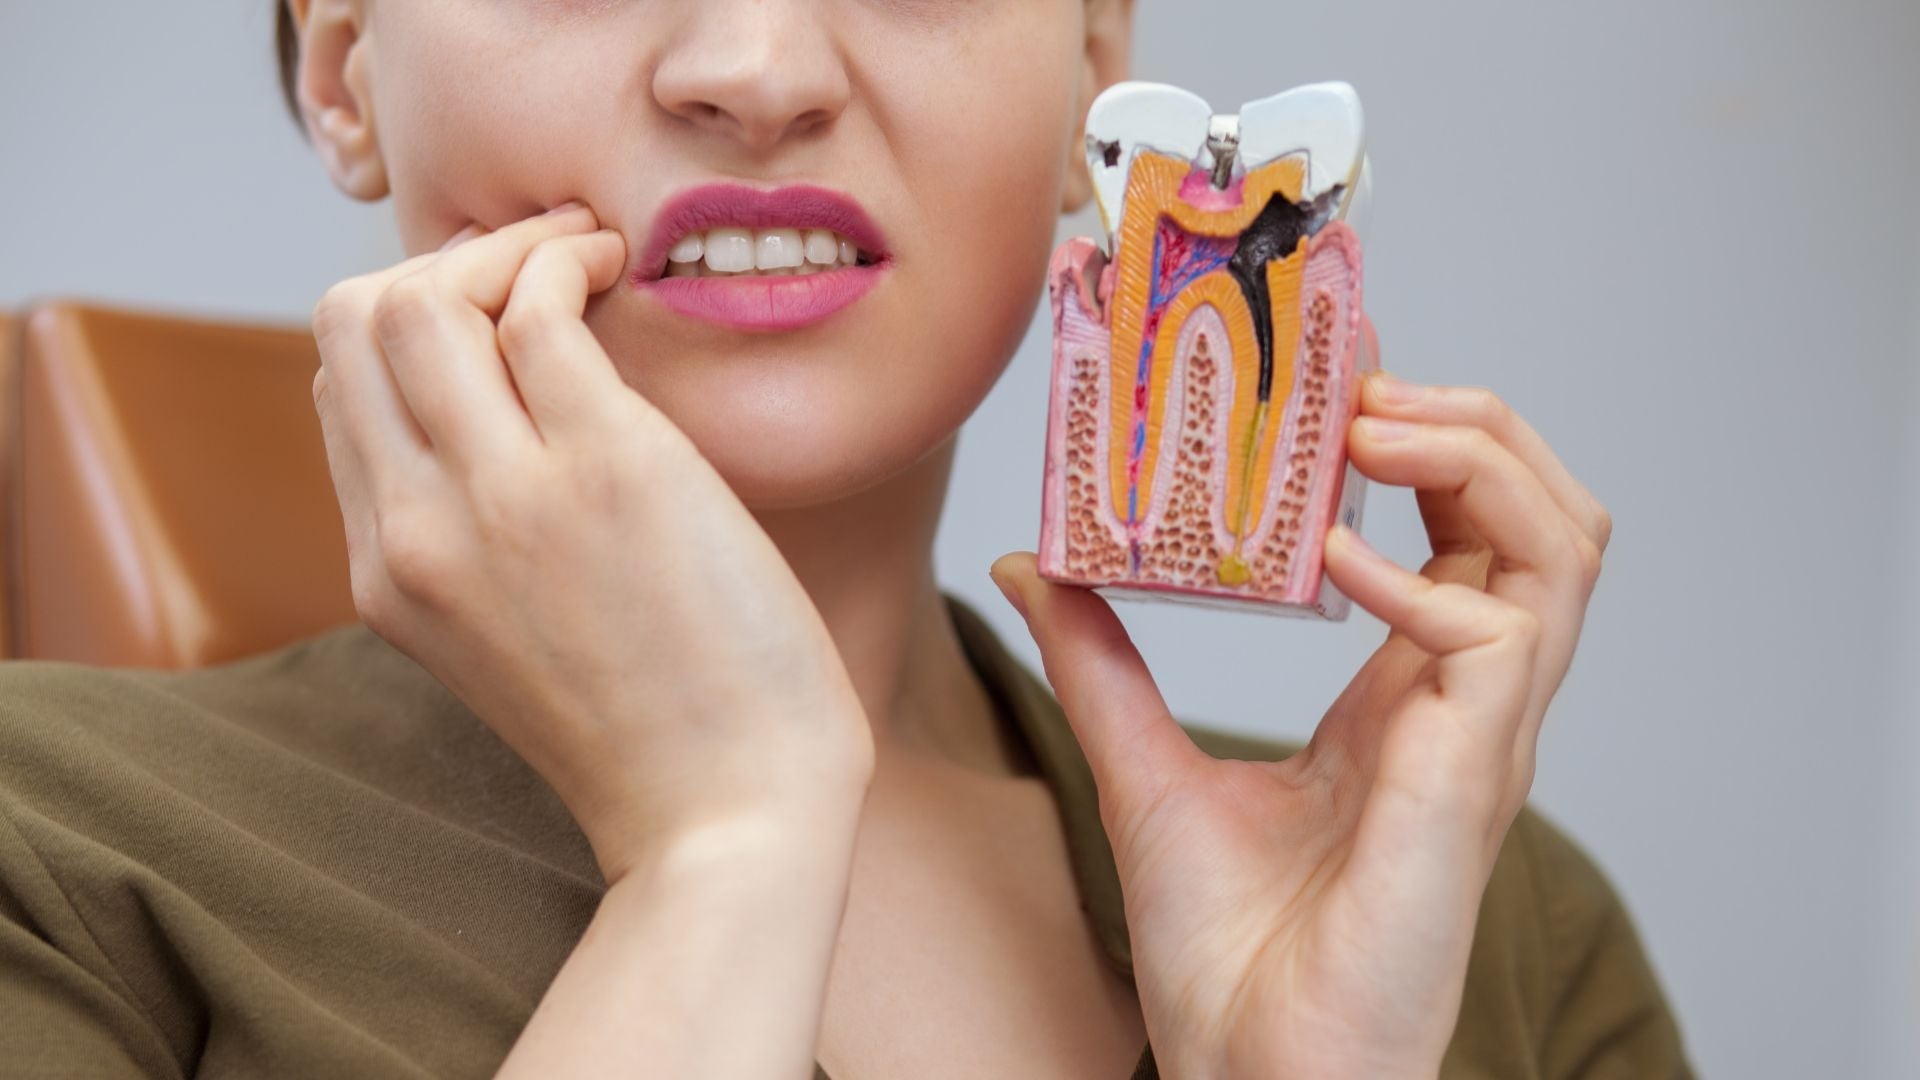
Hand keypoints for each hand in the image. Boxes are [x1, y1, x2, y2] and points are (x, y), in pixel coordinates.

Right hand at [309, 203, 872, 886]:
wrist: (729, 817)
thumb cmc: (658, 730)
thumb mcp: (516, 640)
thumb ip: (482, 537)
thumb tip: (516, 406)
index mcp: (388, 574)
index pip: (341, 390)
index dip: (412, 324)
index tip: (499, 309)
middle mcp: (414, 532)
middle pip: (348, 324)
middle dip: (442, 261)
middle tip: (542, 264)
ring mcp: (500, 500)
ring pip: (417, 300)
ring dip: (508, 247)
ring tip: (588, 256)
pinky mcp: (604, 472)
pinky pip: (536, 311)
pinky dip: (567, 261)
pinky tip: (618, 269)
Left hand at [990, 316, 1611, 1077]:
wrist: (1249, 1074)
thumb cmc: (1227, 955)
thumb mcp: (1143, 769)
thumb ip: (1104, 662)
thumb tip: (1039, 562)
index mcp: (1411, 693)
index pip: (1467, 524)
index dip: (1425, 434)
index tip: (1341, 367)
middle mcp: (1466, 703)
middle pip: (1545, 512)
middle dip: (1469, 423)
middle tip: (1362, 393)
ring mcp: (1481, 740)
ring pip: (1562, 548)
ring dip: (1474, 463)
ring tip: (1368, 437)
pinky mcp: (1467, 782)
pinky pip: (1492, 635)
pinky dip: (1420, 576)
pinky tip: (1329, 564)